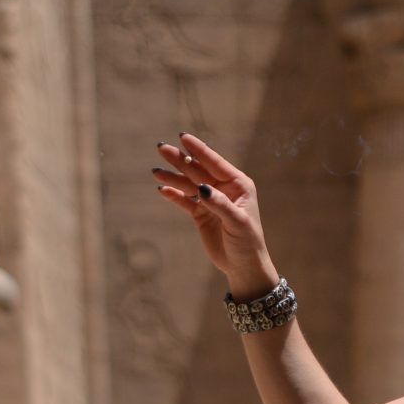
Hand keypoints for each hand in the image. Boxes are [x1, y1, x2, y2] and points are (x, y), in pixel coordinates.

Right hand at [153, 132, 275, 290]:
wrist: (243, 266)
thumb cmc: (247, 241)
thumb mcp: (237, 221)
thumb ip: (219, 203)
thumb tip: (202, 187)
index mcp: (237, 184)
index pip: (214, 162)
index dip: (198, 150)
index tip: (182, 137)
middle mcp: (223, 188)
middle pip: (197, 170)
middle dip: (180, 160)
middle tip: (161, 148)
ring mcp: (210, 201)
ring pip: (188, 184)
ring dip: (173, 177)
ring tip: (155, 170)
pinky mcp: (200, 214)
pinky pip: (185, 201)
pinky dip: (174, 195)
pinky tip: (163, 189)